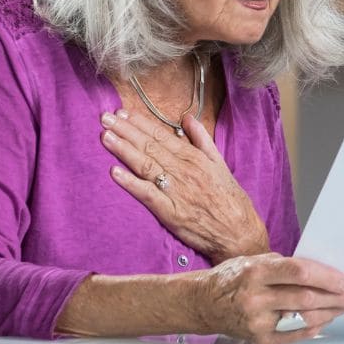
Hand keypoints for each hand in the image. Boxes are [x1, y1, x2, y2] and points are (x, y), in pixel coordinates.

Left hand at [101, 110, 269, 262]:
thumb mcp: (220, 163)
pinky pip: (147, 194)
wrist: (238, 230)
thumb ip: (202, 139)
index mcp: (194, 158)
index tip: (123, 112)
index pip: (162, 136)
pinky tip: (114, 172)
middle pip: (150, 147)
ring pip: (146, 166)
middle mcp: (183, 171)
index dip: (141, 123)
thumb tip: (187, 118)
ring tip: (105, 136)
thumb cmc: (229, 197)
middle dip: (126, 131)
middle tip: (105, 117)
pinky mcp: (170, 212)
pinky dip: (130, 183)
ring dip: (124, 150)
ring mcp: (175, 191)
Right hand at [197, 253, 343, 343]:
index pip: (299, 272)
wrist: (203, 303)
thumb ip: (285, 265)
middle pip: (305, 297)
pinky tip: (324, 322)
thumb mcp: (255, 260)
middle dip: (335, 297)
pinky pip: (291, 336)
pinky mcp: (257, 338)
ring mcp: (256, 320)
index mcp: (256, 271)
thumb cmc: (232, 278)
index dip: (326, 276)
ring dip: (329, 313)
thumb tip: (321, 271)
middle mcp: (256, 296)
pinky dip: (311, 329)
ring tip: (343, 307)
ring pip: (302, 318)